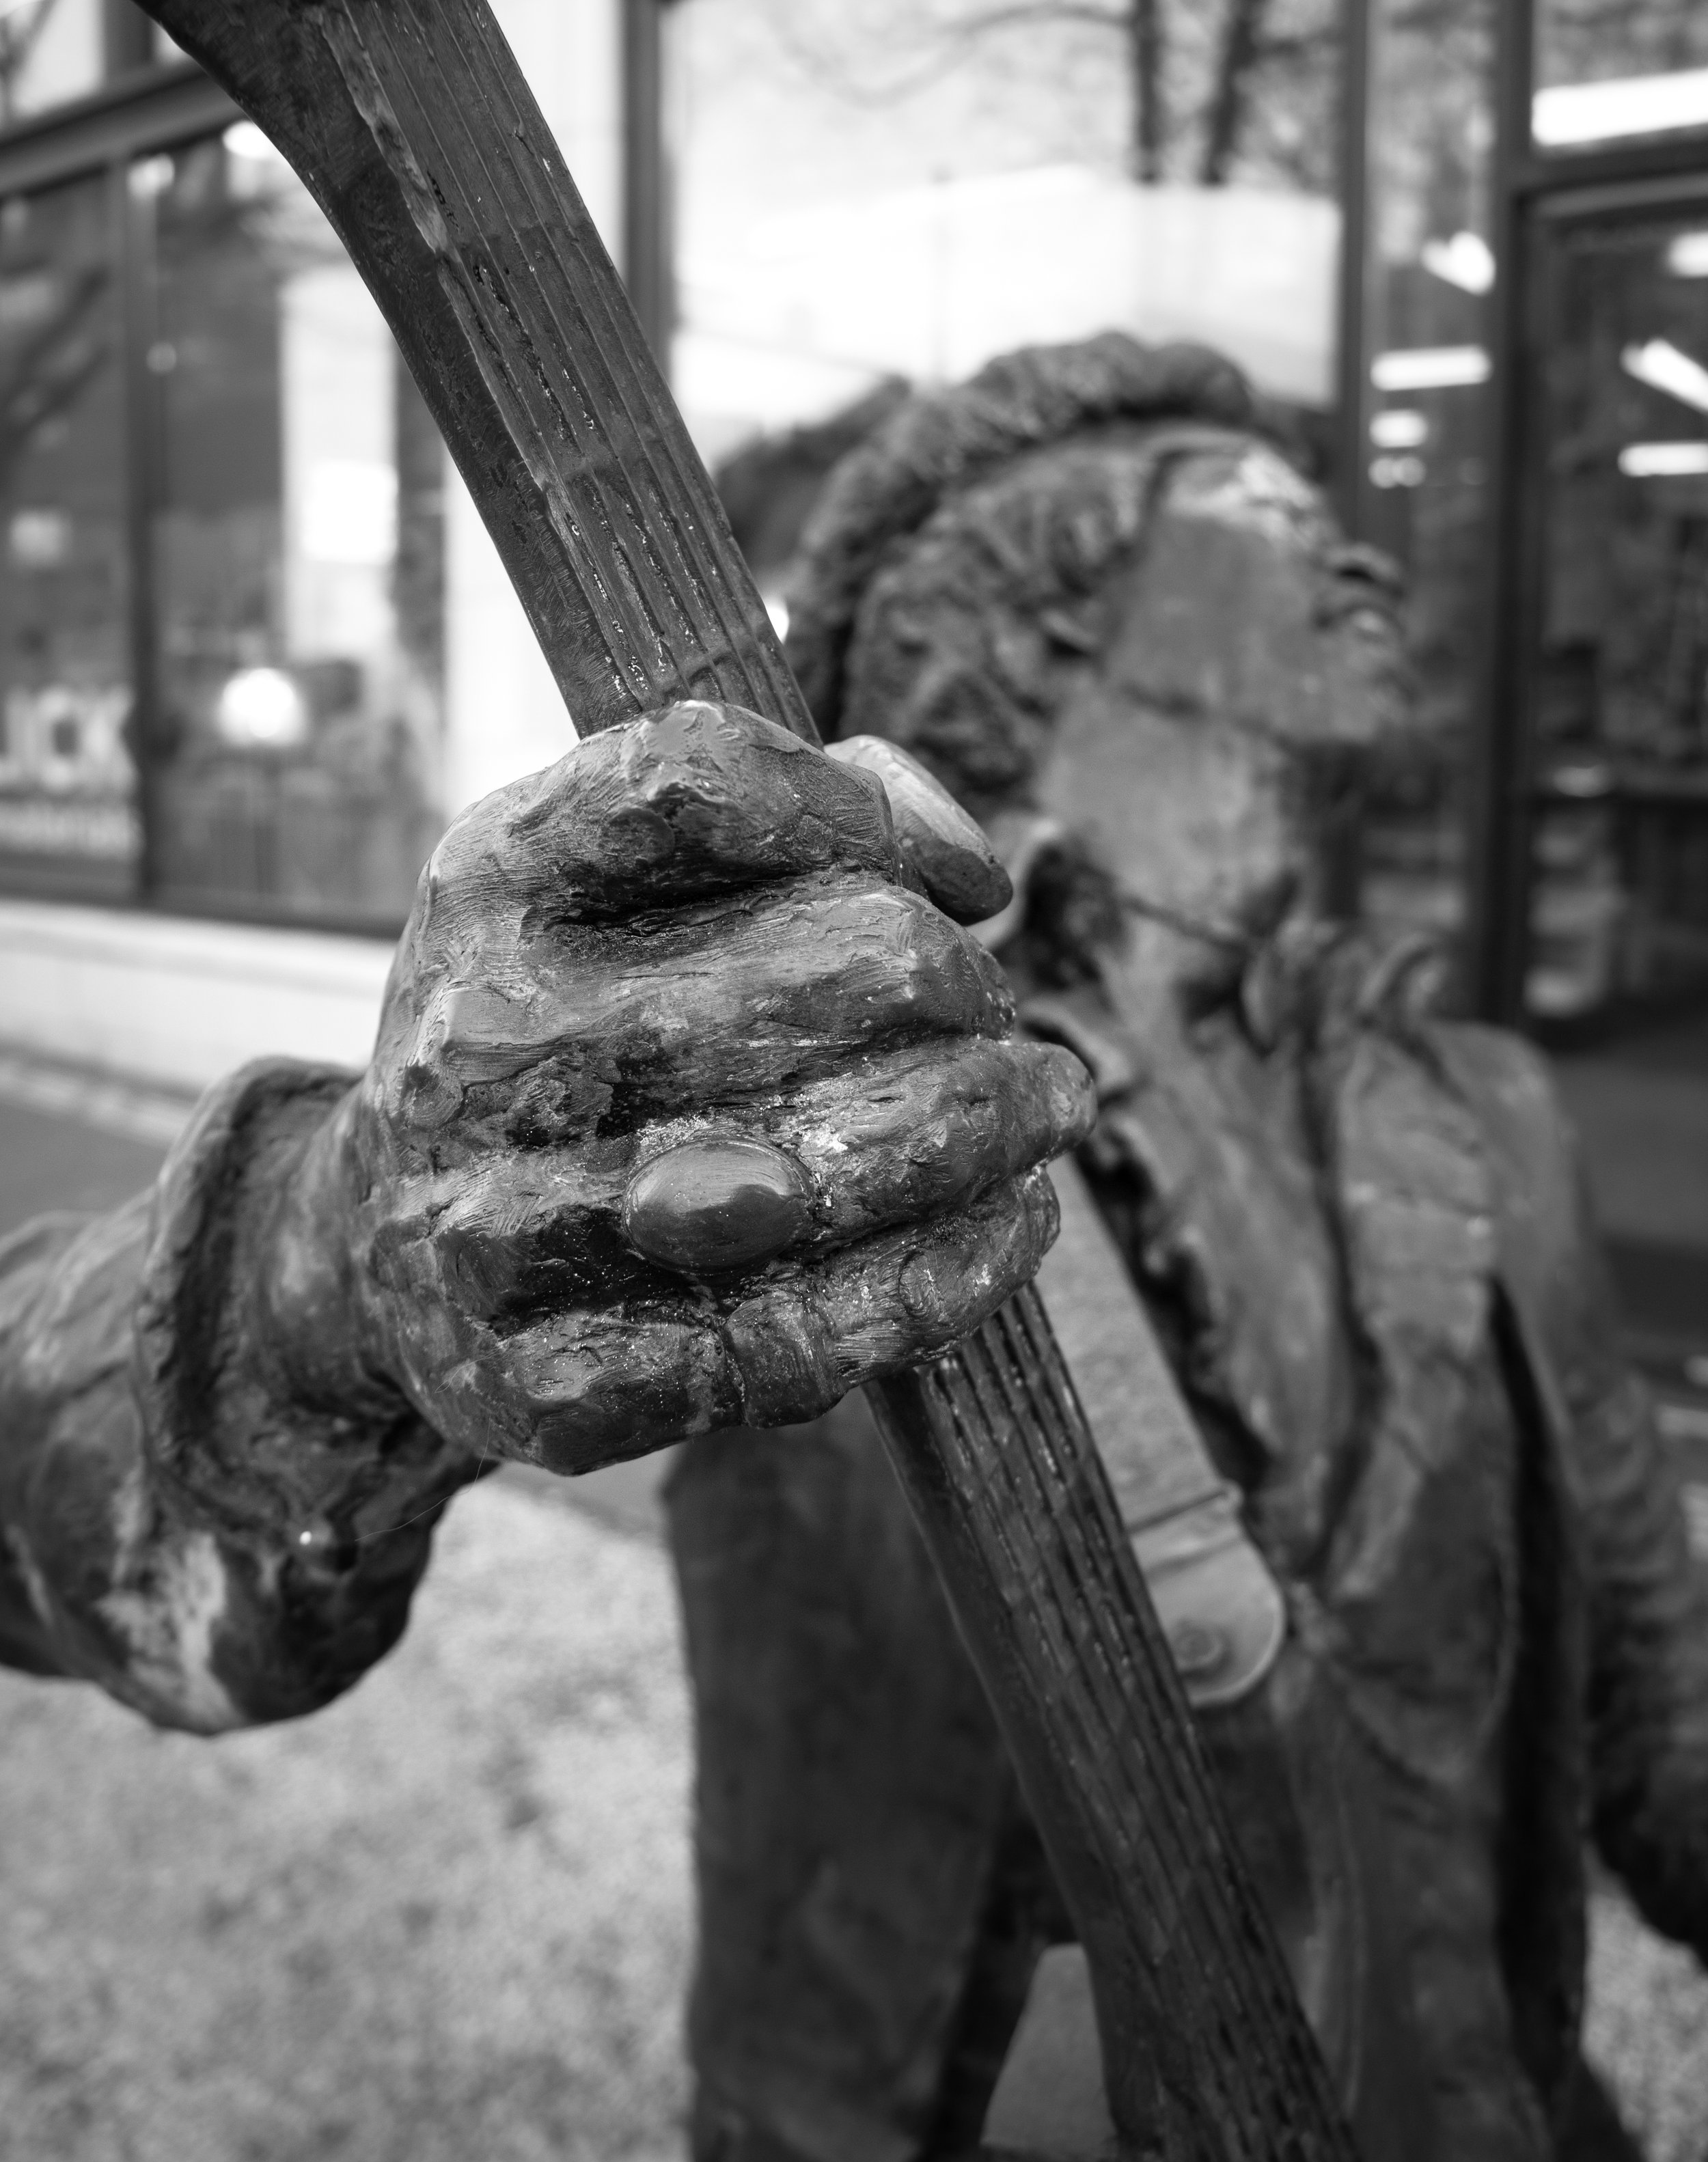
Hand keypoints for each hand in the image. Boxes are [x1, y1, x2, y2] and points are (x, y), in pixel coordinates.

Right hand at [277, 702, 1094, 1473]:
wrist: (378, 1250)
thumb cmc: (569, 1034)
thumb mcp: (614, 878)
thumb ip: (787, 809)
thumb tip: (969, 866)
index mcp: (491, 881)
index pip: (697, 778)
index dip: (863, 815)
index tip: (957, 885)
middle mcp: (477, 1044)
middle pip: (823, 971)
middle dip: (962, 992)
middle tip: (997, 1019)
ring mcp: (494, 1227)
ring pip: (822, 1169)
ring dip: (984, 1132)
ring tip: (1039, 1111)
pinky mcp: (546, 1383)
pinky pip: (800, 1338)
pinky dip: (945, 1278)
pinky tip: (1005, 1228)